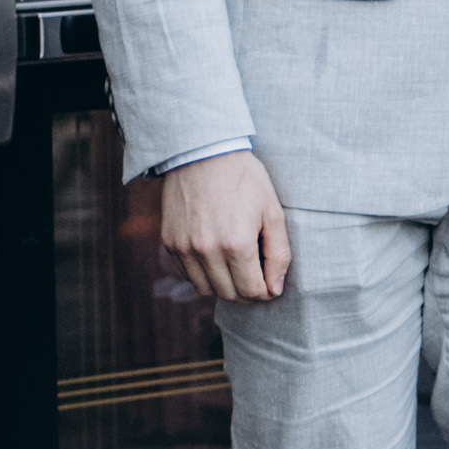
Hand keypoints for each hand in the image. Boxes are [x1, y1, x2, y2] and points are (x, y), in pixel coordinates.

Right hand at [161, 150, 292, 306]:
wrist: (202, 153)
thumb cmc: (244, 179)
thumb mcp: (273, 212)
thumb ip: (279, 254)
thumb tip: (276, 289)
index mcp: (236, 244)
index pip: (252, 291)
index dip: (266, 293)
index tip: (272, 285)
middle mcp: (206, 251)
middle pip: (229, 294)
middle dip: (248, 293)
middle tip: (258, 279)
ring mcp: (184, 248)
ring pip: (205, 290)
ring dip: (224, 287)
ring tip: (238, 271)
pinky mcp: (169, 242)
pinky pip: (187, 274)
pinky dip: (203, 275)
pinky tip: (217, 259)